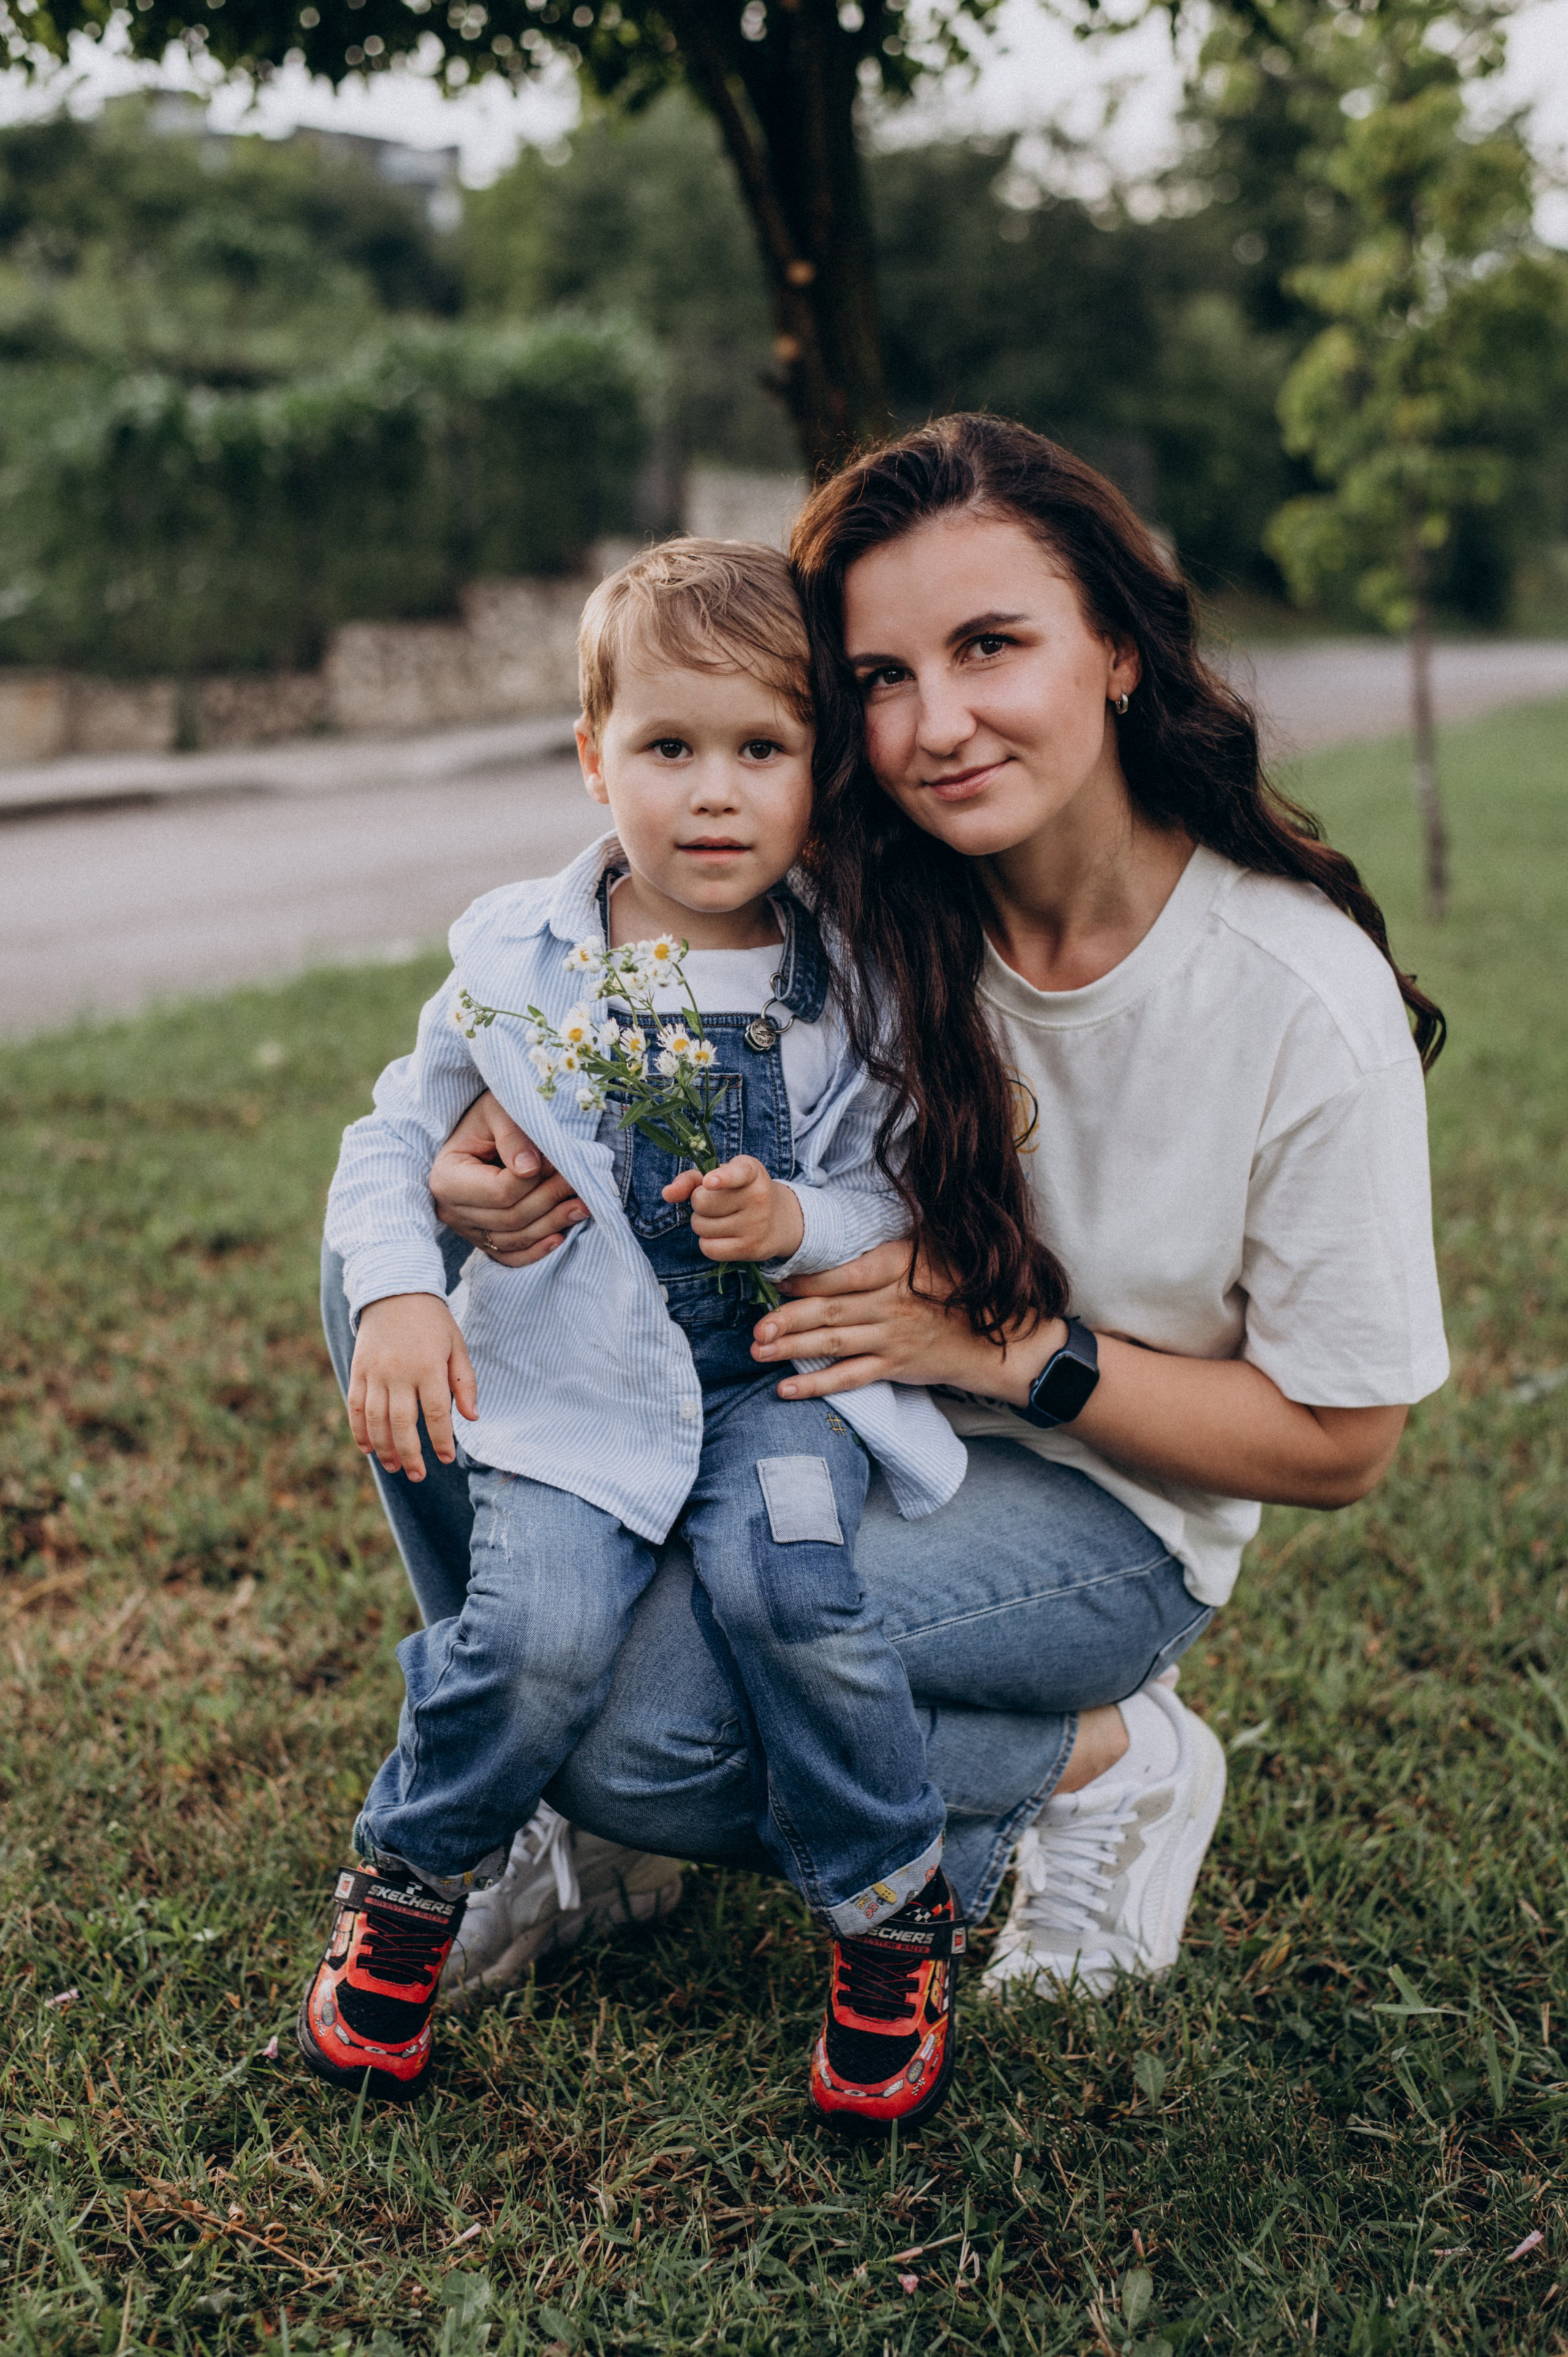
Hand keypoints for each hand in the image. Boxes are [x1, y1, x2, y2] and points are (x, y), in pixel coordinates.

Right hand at [347, 1293, 478, 1480]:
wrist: (395, 1290)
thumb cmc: (432, 1321)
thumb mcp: (456, 1345)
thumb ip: (465, 1382)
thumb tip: (472, 1418)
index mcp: (428, 1366)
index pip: (436, 1413)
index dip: (441, 1439)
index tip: (446, 1458)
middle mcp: (399, 1372)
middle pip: (402, 1423)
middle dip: (411, 1454)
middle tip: (419, 1475)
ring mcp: (375, 1372)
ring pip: (376, 1419)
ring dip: (384, 1448)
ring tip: (394, 1467)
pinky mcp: (358, 1370)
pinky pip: (355, 1406)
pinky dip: (359, 1430)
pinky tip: (368, 1448)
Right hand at [429, 1090, 588, 1266]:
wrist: (480, 1130)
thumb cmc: (488, 1116)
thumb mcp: (497, 1111)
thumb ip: (513, 1136)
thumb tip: (530, 1168)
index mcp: (447, 1179)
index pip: (500, 1192)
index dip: (536, 1180)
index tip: (559, 1160)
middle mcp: (451, 1211)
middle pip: (511, 1218)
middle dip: (551, 1200)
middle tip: (580, 1181)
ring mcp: (467, 1230)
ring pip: (515, 1239)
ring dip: (553, 1224)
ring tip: (584, 1204)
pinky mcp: (483, 1240)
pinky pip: (510, 1257)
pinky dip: (536, 1251)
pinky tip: (561, 1237)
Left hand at [663, 1157, 804, 1265]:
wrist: (777, 1220)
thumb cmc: (737, 1193)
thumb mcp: (719, 1177)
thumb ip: (690, 1180)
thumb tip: (667, 1194)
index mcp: (751, 1171)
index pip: (737, 1173)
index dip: (721, 1177)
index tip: (709, 1181)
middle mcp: (758, 1197)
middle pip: (701, 1202)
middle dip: (698, 1203)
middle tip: (715, 1203)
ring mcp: (757, 1224)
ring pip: (701, 1226)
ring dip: (702, 1224)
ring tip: (721, 1219)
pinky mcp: (751, 1248)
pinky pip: (708, 1248)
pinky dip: (707, 1242)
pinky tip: (722, 1236)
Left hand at [747, 1239, 1025, 1397]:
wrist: (994, 1334)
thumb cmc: (954, 1284)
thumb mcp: (929, 1248)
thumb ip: (888, 1238)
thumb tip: (844, 1215)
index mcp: (896, 1269)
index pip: (845, 1275)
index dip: (808, 1279)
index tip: (775, 1278)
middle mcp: (891, 1305)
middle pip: (832, 1312)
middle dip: (790, 1319)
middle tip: (757, 1326)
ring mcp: (891, 1338)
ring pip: (835, 1344)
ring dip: (794, 1348)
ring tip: (758, 1350)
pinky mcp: (892, 1366)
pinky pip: (850, 1378)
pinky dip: (817, 1385)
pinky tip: (786, 1389)